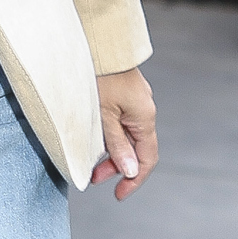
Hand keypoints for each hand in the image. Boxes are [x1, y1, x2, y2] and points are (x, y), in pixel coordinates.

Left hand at [89, 67, 156, 200]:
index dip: (134, 180)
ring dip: (112, 152)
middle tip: (94, 179)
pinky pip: (122, 123)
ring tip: (91, 162)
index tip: (119, 194)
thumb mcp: (104, 116)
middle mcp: (145, 111)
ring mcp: (136, 103)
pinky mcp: (126, 95)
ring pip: (128, 137)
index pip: (147, 159)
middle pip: (136, 149)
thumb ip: (117, 145)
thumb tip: (130, 171)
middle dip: (116, 167)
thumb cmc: (99, 77)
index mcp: (144, 118)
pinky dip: (110, 136)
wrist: (100, 44)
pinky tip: (95, 140)